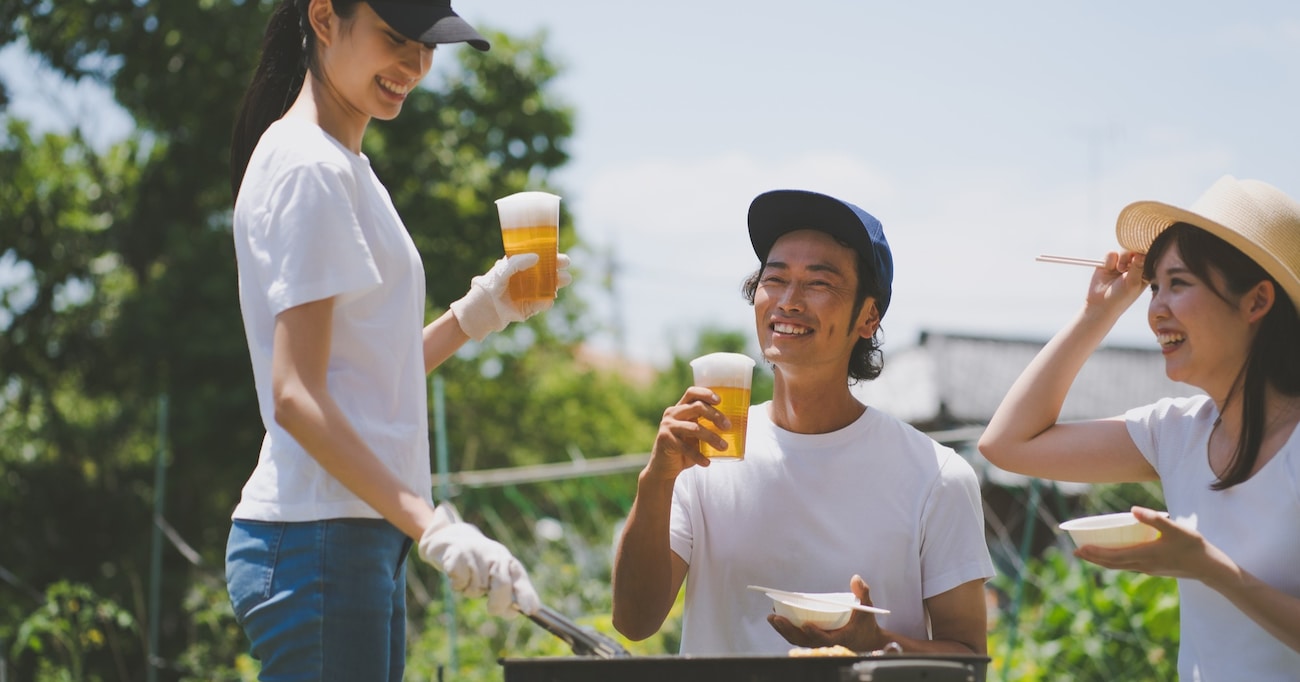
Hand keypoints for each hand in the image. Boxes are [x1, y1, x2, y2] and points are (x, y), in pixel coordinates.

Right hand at [417, 503, 540, 615]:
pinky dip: (457, 585)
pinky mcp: (458, 553)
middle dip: (498, 602)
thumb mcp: (497, 577)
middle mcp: (496, 555)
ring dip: (470, 591)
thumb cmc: (479, 566)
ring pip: (476, 589)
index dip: (526, 594)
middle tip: (492, 609)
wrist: (454, 539)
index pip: (520, 579)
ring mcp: (477, 552)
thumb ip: (508, 596)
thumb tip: (517, 613)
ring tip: (468, 578)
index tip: (528, 610)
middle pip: (501, 584)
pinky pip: (460, 582)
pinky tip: (456, 574)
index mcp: (508, 562)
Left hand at [449, 253, 572, 340]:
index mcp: (522, 266)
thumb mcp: (503, 269)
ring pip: (549, 287)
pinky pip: (543, 303)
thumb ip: (518, 262)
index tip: (559, 254)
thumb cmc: (492, 285)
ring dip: (558, 283)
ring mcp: (531, 292)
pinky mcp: (531, 306)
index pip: (540, 258)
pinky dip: (547, 301)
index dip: (551, 255)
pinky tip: (549, 298)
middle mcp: (528, 278)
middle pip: (548, 271)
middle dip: (558, 268)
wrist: (485, 308)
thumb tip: (537, 257)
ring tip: (565, 279)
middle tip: (566, 265)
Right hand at [642, 387, 728, 482]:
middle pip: (696, 407)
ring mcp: (667, 426)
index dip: (706, 393)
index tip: (720, 401)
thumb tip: (736, 425)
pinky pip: (685, 447)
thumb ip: (707, 426)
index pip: (692, 392)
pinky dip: (698, 456)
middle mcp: (672, 413)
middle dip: (715, 416)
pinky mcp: (665, 440)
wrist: (664, 467)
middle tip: (728, 427)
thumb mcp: (695, 434)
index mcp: (680, 408)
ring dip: (712, 438)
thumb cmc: (684, 448)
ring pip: (694, 428)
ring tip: (724, 447)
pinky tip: (707, 462)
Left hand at [768, 575, 887, 652]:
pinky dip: (786, 630)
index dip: (814, 633)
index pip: (825, 638)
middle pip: (805, 640)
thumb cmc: (864, 622)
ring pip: (797, 639)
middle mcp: (826, 642)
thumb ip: (862, 593)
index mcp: (840, 637)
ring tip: (771, 617)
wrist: (863, 638)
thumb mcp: (866, 607)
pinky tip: (776, 618)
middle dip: (789, 630)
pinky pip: (797, 637)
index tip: (805, 625)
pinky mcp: (812, 639)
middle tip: (777, 618)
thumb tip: (855, 578)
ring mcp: (818, 641)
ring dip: (783, 630)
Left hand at [1075, 506, 1224, 580]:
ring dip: (1103, 561)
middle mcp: (1143, 565)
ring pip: (1119, 566)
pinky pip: (1128, 565)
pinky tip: (1114, 556)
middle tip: (1076, 551)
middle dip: (1093, 558)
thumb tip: (1133, 509)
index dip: (1095, 553)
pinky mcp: (1154, 569)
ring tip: (1089, 554)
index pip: (1113, 556)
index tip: (1079, 549)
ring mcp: (1148, 569)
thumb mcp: (1175, 529)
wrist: (1210, 567)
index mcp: (1145, 555)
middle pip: (1112, 563)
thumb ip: (1154, 518)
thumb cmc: (1193, 546)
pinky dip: (1116, 561)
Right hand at [1084, 251, 1146, 312]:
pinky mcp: (1108, 262)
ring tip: (1119, 270)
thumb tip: (1141, 254)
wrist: (1100, 303)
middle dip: (1132, 255)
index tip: (1142, 257)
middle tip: (1127, 266)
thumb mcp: (1133, 284)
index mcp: (1145, 271)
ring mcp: (1121, 263)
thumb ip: (1138, 268)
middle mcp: (1134, 265)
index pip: (1149, 256)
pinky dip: (1110, 260)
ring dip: (1122, 258)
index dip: (1146, 253)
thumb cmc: (1121, 297)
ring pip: (1124, 249)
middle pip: (1136, 249)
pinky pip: (1111, 253)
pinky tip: (1109, 269)